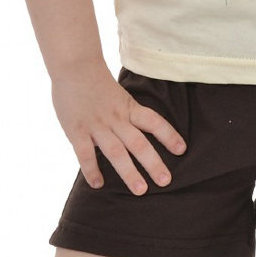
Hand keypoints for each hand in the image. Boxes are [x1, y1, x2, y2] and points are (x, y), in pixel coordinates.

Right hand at [51, 60, 186, 194]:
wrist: (73, 66)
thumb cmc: (97, 82)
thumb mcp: (120, 96)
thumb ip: (128, 115)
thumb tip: (142, 133)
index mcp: (129, 108)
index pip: (154, 122)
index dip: (169, 135)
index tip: (182, 150)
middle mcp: (116, 119)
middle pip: (138, 143)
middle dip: (153, 163)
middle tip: (165, 181)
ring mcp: (96, 126)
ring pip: (116, 152)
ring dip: (129, 172)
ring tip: (140, 190)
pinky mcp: (76, 130)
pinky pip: (85, 154)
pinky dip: (91, 170)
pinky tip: (98, 184)